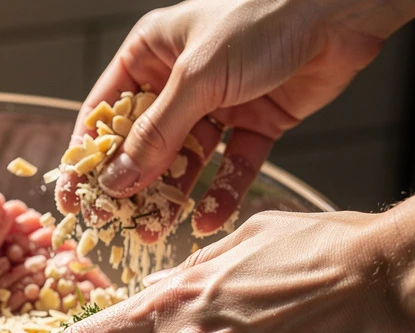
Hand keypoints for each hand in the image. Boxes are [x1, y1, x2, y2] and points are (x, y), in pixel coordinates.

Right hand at [58, 0, 414, 234]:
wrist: (340, 11)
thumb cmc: (261, 20)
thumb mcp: (196, 79)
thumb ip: (156, 135)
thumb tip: (116, 181)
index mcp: (150, 54)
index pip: (105, 114)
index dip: (88, 159)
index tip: (75, 200)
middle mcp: (179, 80)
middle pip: (143, 144)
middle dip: (131, 186)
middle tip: (116, 224)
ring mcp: (217, 103)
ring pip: (185, 161)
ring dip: (171, 196)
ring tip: (156, 229)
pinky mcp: (255, 122)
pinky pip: (230, 166)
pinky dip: (221, 193)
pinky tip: (208, 219)